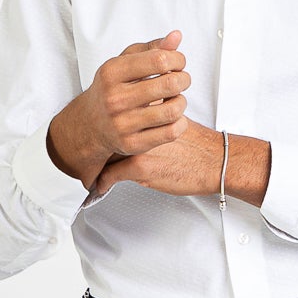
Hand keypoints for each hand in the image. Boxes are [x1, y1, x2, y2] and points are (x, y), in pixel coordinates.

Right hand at [49, 31, 190, 183]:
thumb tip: (177, 36)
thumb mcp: (124, 63)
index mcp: (112, 72)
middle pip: (169, 84)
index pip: (159, 59)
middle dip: (184, 79)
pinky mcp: (132, 144)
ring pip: (173, 110)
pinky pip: (171, 132)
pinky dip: (181, 122)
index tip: (178, 63)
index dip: (177, 59)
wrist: (91, 125)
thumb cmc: (113, 89)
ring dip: (182, 101)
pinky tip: (174, 117)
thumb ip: (151, 49)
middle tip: (182, 80)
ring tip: (176, 98)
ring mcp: (123, 124)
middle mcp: (115, 98)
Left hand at [86, 116, 226, 200]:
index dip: (103, 126)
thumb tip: (142, 112)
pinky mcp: (141, 167)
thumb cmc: (198, 144)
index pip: (115, 114)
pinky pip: (111, 176)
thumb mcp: (174, 116)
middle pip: (106, 133)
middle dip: (96, 146)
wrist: (214, 161)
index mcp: (146, 111)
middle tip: (83, 157)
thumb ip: (154, 112)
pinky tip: (98, 186)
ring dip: (95, 166)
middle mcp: (139, 124)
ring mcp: (137, 145)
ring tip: (87, 173)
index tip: (94, 135)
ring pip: (105, 155)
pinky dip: (103, 183)